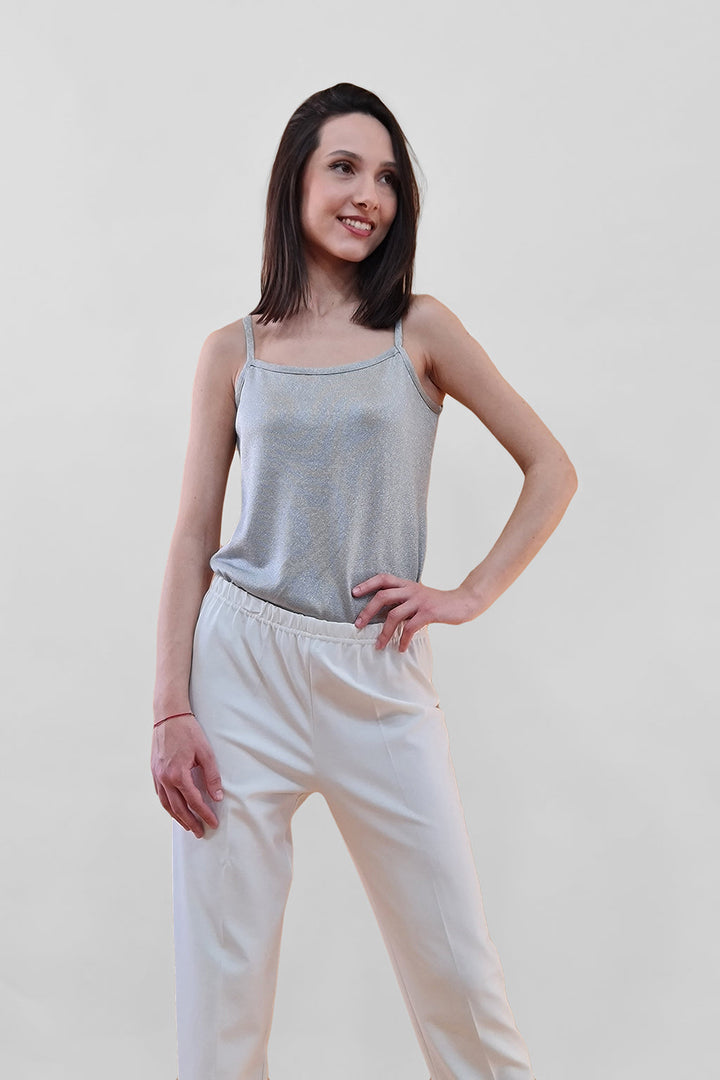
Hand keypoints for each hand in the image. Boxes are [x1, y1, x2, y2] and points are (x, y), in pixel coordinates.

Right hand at [151, 713, 223, 837]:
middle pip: (178, 808)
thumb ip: (212, 776)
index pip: (194, 802)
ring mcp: (157, 776)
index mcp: (179, 775)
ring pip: (166, 804)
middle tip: (201, 832)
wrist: (168, 716)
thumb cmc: (188, 731)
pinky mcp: (154, 771)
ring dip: (177, 817)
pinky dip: (168, 806)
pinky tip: (174, 809)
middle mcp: (165, 779)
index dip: (204, 814)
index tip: (213, 823)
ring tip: (188, 826)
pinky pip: (160, 795)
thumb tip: (217, 796)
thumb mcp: (205, 752)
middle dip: (190, 822)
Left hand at [352, 574, 480, 650]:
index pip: (383, 578)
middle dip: (368, 611)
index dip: (367, 584)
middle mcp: (411, 590)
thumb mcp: (419, 596)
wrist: (463, 602)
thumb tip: (384, 614)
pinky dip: (402, 640)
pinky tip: (400, 648)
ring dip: (383, 633)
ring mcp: (419, 601)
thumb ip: (404, 601)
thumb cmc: (438, 603)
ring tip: (378, 645)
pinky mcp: (428, 613)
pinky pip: (410, 628)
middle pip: (383, 596)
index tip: (354, 593)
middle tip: (358, 625)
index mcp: (407, 584)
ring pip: (394, 615)